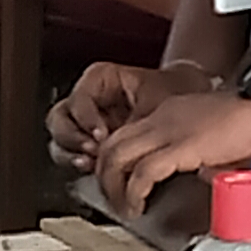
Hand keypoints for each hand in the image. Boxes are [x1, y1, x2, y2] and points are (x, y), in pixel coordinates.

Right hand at [50, 60, 214, 170]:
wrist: (190, 101)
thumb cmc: (175, 91)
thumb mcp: (159, 101)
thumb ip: (139, 123)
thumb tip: (129, 147)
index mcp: (99, 80)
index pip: (78, 98)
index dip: (86, 118)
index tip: (101, 134)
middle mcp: (87, 101)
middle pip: (59, 119)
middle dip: (72, 137)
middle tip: (93, 149)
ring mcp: (85, 124)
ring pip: (59, 139)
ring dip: (71, 153)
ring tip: (90, 163)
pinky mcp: (90, 144)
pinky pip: (72, 155)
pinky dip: (78, 163)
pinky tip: (92, 171)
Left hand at [96, 84, 250, 213]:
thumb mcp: (216, 135)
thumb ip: (204, 153)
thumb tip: (204, 174)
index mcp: (169, 114)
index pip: (123, 136)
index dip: (113, 164)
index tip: (119, 184)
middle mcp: (161, 119)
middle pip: (110, 146)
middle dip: (104, 178)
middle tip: (113, 201)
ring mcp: (168, 131)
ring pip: (117, 158)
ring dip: (113, 189)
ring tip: (123, 209)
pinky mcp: (181, 147)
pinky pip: (143, 172)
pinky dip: (133, 193)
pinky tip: (138, 205)